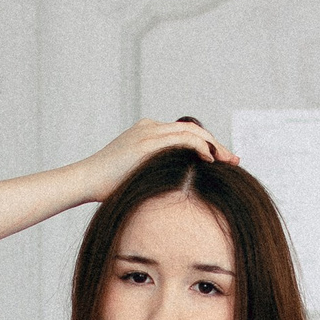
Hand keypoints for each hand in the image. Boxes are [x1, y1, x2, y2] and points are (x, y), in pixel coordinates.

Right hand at [78, 118, 236, 201]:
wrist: (86, 180)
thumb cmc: (108, 187)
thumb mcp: (136, 178)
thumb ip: (155, 175)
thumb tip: (176, 192)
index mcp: (147, 134)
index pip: (184, 135)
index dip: (205, 146)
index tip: (221, 161)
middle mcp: (150, 128)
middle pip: (192, 130)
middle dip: (216, 144)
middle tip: (234, 160)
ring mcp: (149, 132)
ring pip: (192, 131)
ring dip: (213, 144)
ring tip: (227, 160)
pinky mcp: (148, 140)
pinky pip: (183, 137)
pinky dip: (200, 146)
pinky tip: (211, 160)